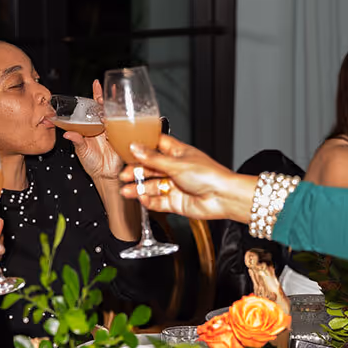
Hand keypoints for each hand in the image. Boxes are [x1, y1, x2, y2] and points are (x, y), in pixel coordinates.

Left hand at [65, 78, 122, 179]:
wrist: (104, 175)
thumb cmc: (92, 163)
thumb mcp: (81, 151)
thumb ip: (76, 141)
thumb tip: (68, 134)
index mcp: (93, 127)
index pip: (94, 107)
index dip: (96, 95)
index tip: (96, 83)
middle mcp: (104, 127)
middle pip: (107, 108)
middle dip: (108, 98)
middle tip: (108, 90)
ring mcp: (114, 132)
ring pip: (117, 115)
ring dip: (117, 106)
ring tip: (117, 98)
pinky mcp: (123, 139)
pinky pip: (126, 127)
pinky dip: (127, 120)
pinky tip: (128, 114)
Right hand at [117, 134, 261, 223]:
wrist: (222, 197)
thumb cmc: (209, 175)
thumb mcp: (176, 163)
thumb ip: (153, 158)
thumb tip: (135, 148)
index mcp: (178, 153)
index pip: (157, 146)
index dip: (143, 146)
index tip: (128, 147)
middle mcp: (175, 169)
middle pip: (151, 168)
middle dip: (137, 171)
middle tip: (124, 174)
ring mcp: (175, 186)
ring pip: (152, 186)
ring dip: (139, 188)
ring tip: (126, 191)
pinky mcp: (175, 202)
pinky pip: (158, 202)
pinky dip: (149, 201)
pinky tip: (142, 198)